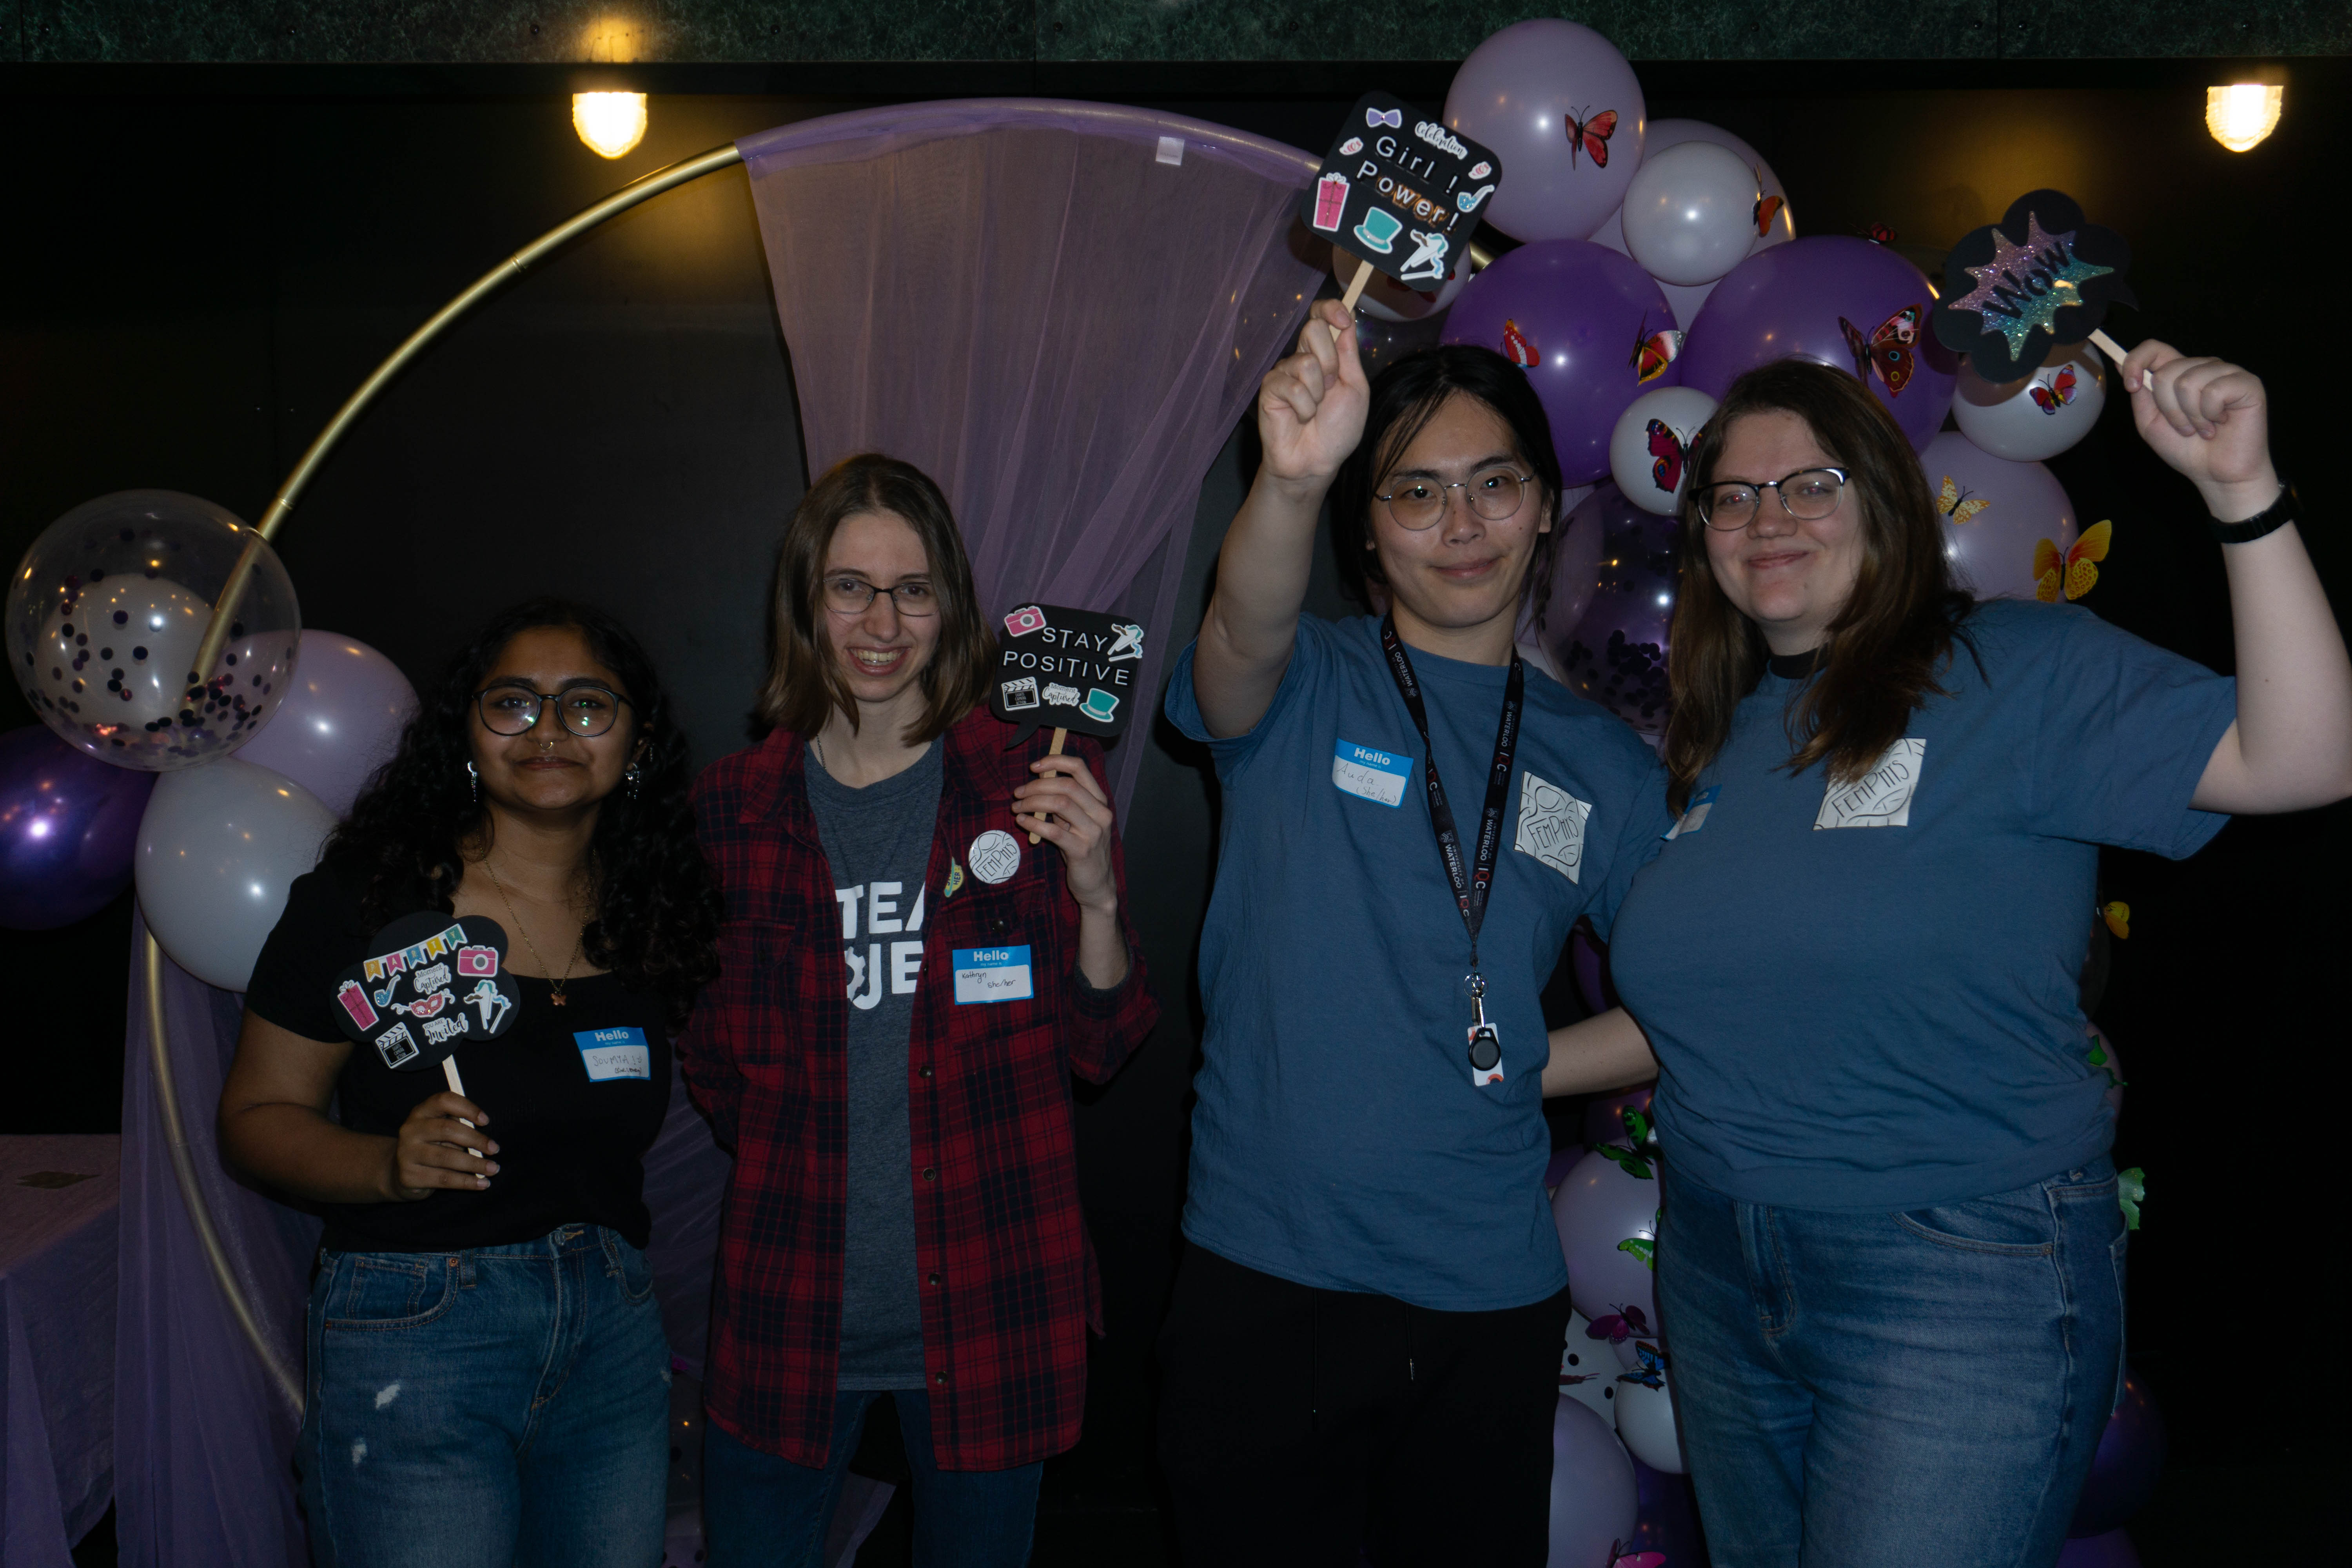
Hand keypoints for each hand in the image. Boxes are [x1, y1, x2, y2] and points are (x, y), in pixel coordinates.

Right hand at [384, 1091, 498, 1200]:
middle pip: (447, 1129)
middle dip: (476, 1140)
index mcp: (421, 1112)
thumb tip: (485, 1141)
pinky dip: (466, 1182)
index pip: (444, 1101)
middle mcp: (410, 1130)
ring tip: (494, 1169)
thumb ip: (458, 1128)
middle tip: (495, 1149)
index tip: (486, 1121)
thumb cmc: (431, 1146)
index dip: (467, 1108)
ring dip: (475, 1164)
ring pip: (447, 1157)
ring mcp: (406, 1153)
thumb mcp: (440, 1131)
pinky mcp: (409, 1176)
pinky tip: (482, 1184)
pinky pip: (444, 1179)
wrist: (399, 1172)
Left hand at [1013, 754, 1117, 912]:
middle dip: (1037, 785)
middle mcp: (1100, 813)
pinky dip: (1034, 823)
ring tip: (1017, 807)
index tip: (1034, 767)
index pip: (1080, 769)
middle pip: (1067, 785)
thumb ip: (1063, 804)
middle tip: (1018, 793)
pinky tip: (1022, 821)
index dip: (1055, 761)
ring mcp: (1094, 832)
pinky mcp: (1082, 850)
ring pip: (1060, 804)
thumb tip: (1037, 783)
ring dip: (1033, 802)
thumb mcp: (1076, 822)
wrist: (1096, 884)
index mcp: (1099, 801)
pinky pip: (1054, 831)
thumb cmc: (1082, 849)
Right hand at [1257, 298, 1370, 496]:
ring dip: (1318, 392)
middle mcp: (1303, 358)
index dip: (1331, 309)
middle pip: (1314, 329)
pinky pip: (1291, 386)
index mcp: (1325, 355)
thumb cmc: (1337, 430)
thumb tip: (1347, 321)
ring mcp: (1284, 372)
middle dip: (1330, 363)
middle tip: (1329, 389)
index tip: (1343, 320)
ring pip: (1305, 361)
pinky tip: (1300, 418)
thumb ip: (1349, 354)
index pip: (1322, 316)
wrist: (1316, 461)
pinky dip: (1303, 407)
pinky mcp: (1270, 388)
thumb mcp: (1355, 388)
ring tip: (1314, 411)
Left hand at [2121, 340, 2280, 518]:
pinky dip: (2210, 414)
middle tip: (2185, 428)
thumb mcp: (2150, 422)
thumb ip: (2140, 394)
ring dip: (2190, 415)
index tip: (2130, 387)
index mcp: (2180, 373)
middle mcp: (2203, 367)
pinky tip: (2220, 423)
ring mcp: (2227, 372)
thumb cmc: (2186, 449)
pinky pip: (2214, 390)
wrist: (2216, 473)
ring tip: (2203, 428)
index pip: (2154, 349)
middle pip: (2167, 371)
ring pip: (2188, 381)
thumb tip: (2122, 363)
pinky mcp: (2247, 382)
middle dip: (2168, 409)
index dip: (2136, 361)